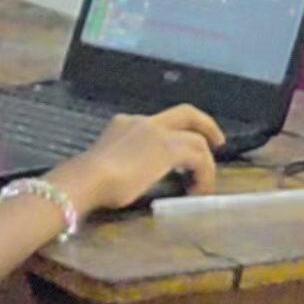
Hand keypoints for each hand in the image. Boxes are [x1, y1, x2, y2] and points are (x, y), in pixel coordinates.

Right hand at [45, 106, 221, 213]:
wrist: (86, 179)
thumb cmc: (87, 180)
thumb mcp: (104, 165)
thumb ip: (118, 165)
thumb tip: (123, 180)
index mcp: (124, 123)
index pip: (158, 122)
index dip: (173, 134)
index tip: (180, 150)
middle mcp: (143, 122)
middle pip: (186, 113)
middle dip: (206, 125)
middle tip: (217, 142)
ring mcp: (158, 133)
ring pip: (197, 140)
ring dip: (205, 163)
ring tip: (203, 184)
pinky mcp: (170, 150)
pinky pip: (199, 159)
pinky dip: (205, 174)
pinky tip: (198, 190)